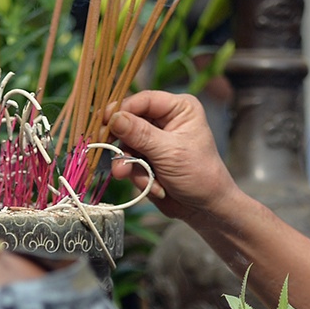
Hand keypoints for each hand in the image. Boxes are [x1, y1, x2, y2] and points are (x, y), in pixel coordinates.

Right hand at [107, 90, 241, 221]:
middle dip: (123, 143)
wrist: (205, 208)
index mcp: (179, 108)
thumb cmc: (199, 174)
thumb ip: (139, 134)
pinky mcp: (146, 159)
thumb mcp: (169, 152)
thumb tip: (113, 117)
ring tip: (138, 179)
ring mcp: (154, 140)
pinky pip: (129, 162)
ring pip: (126, 144)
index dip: (122, 109)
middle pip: (129, 121)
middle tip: (107, 151)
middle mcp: (165, 120)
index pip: (143, 100)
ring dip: (130, 164)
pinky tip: (153, 187)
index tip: (104, 121)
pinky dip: (137, 176)